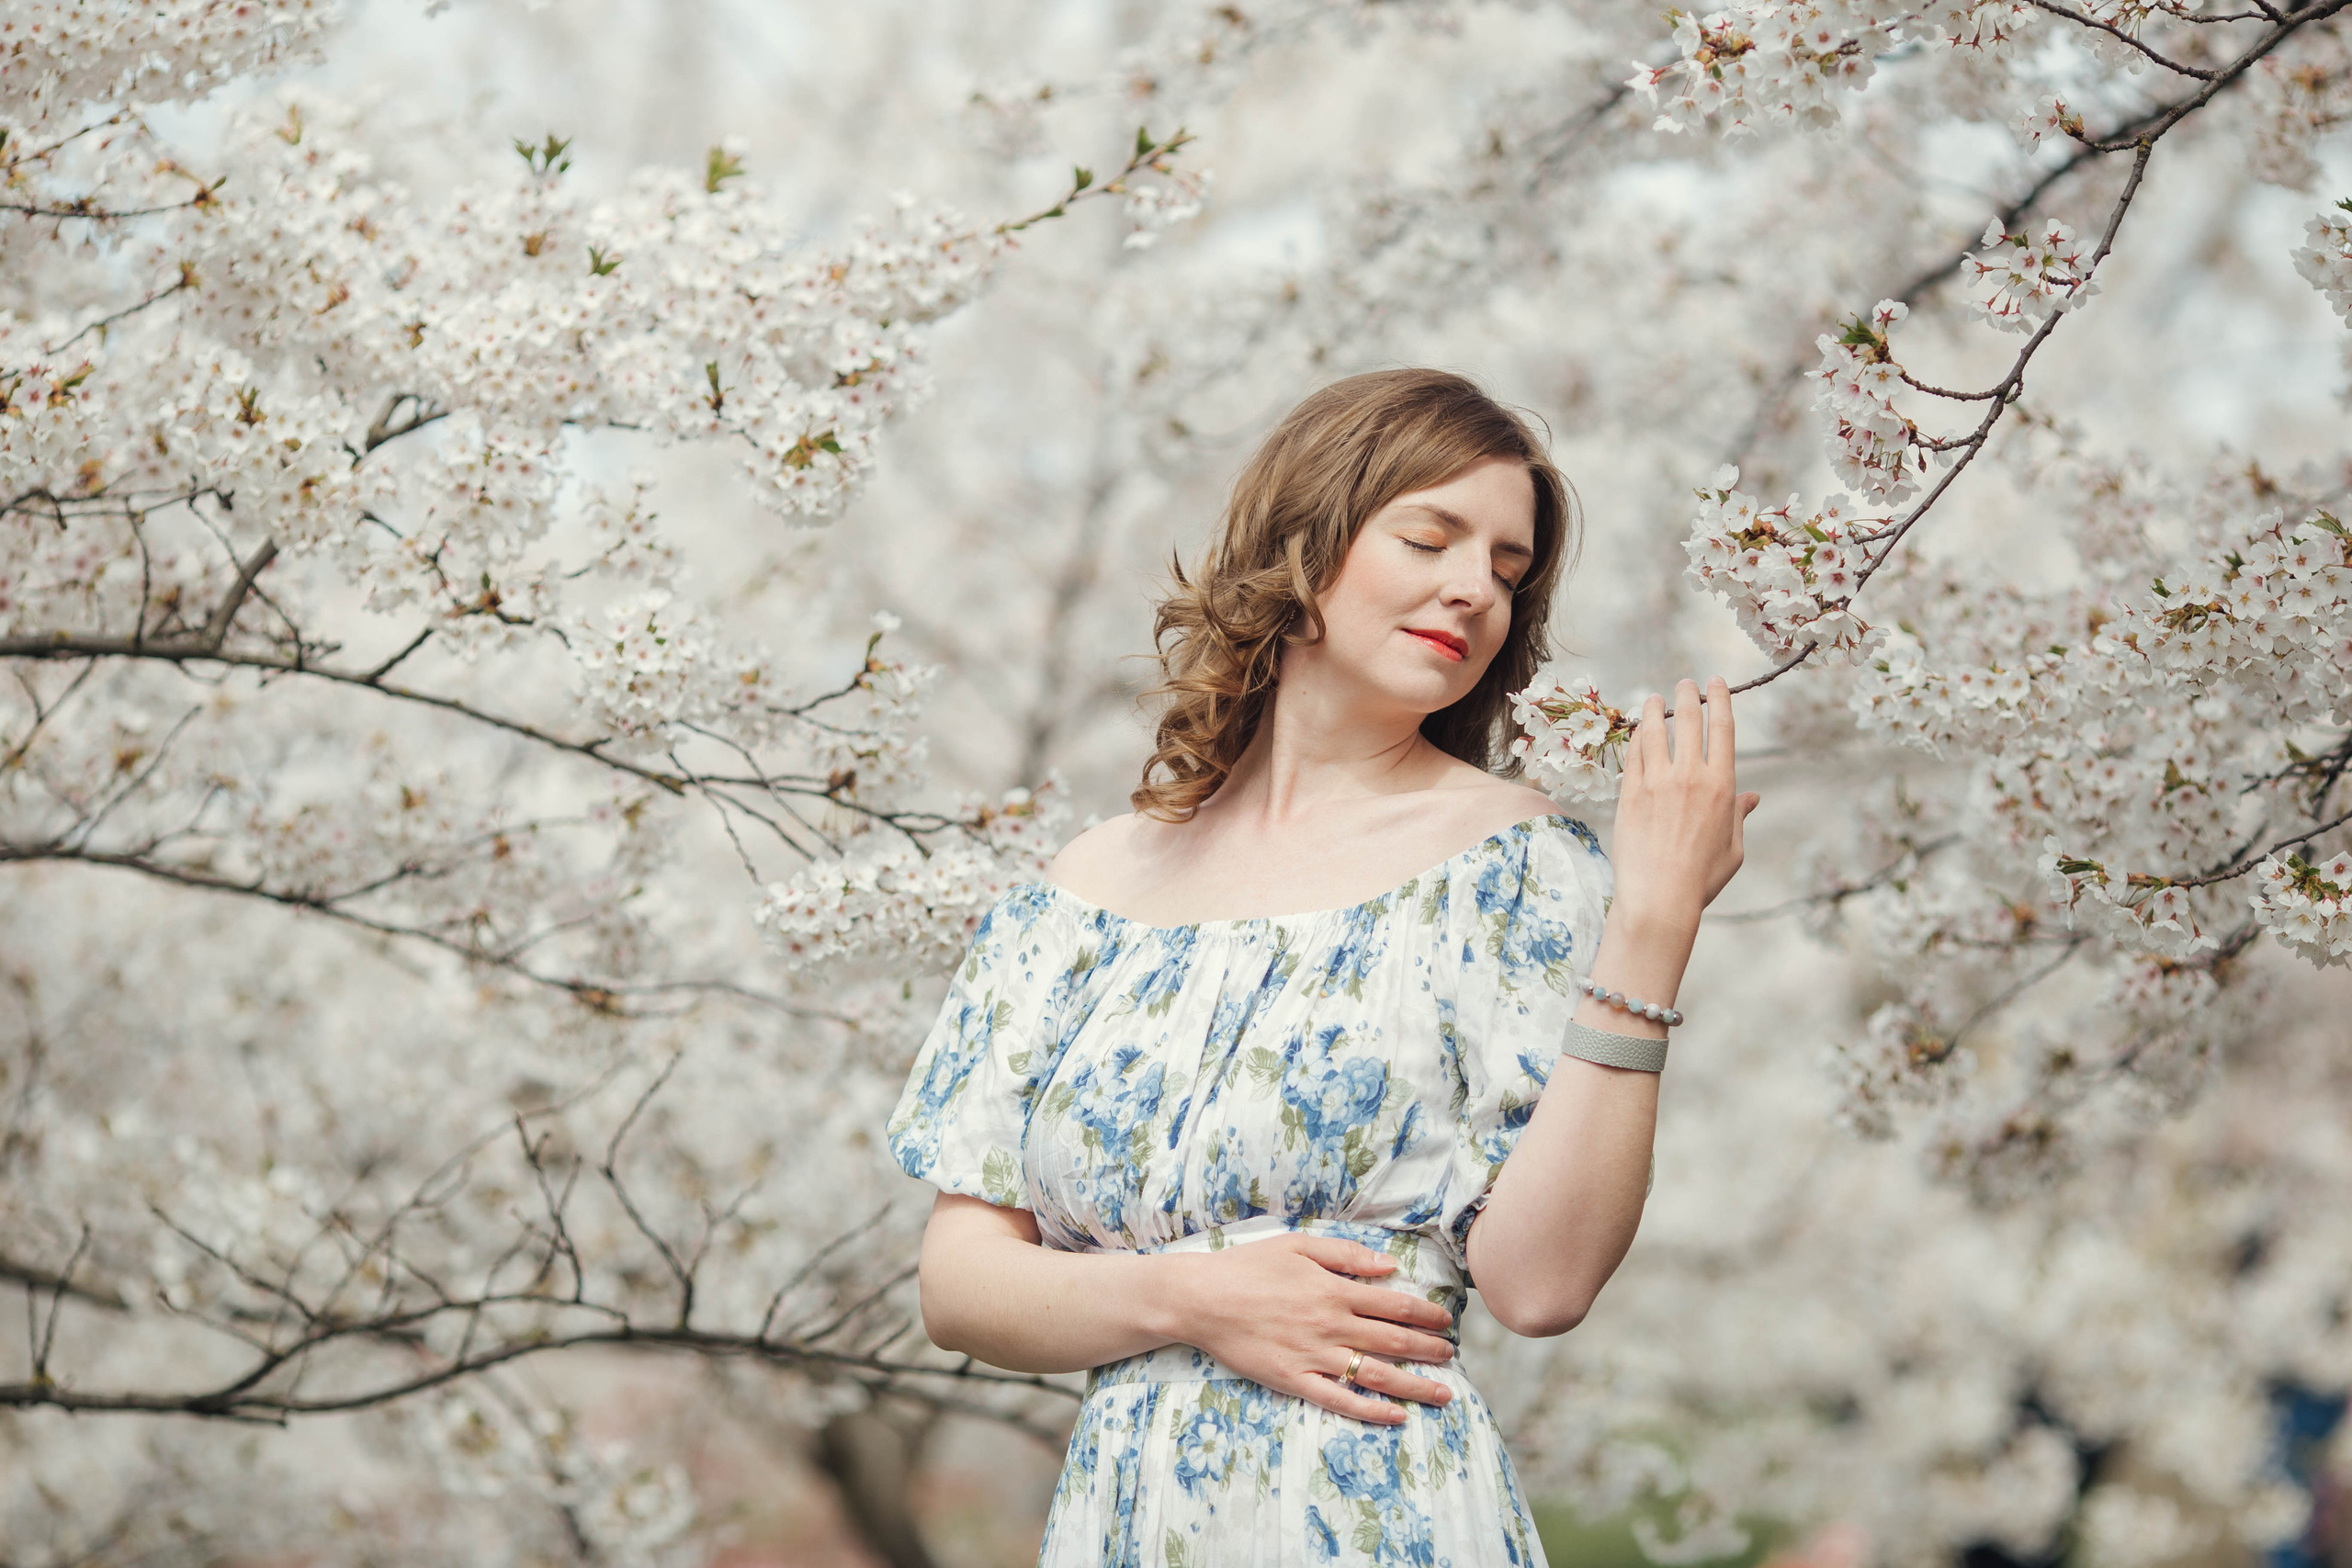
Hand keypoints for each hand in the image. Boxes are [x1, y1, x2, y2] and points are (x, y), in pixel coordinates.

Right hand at [1163, 1234, 1456, 1424]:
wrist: (1200, 1298)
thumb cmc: (1247, 1266)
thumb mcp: (1296, 1245)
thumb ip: (1345, 1254)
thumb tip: (1388, 1267)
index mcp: (1333, 1290)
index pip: (1393, 1305)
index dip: (1425, 1315)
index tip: (1445, 1323)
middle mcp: (1330, 1325)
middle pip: (1392, 1341)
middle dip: (1428, 1350)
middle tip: (1451, 1357)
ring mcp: (1313, 1355)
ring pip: (1375, 1375)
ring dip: (1414, 1385)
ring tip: (1442, 1393)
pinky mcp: (1293, 1380)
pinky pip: (1338, 1399)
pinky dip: (1370, 1410)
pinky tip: (1395, 1416)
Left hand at [1612, 676, 1759, 925]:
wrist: (1658, 897)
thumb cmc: (1701, 879)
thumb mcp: (1733, 849)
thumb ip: (1738, 816)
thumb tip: (1752, 798)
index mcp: (1721, 787)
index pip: (1722, 730)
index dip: (1721, 700)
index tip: (1716, 683)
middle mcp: (1688, 777)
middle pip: (1688, 722)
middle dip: (1688, 696)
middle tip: (1686, 684)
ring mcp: (1655, 783)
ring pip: (1655, 732)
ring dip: (1655, 710)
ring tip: (1653, 699)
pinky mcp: (1629, 794)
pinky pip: (1633, 755)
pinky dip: (1637, 738)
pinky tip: (1638, 732)